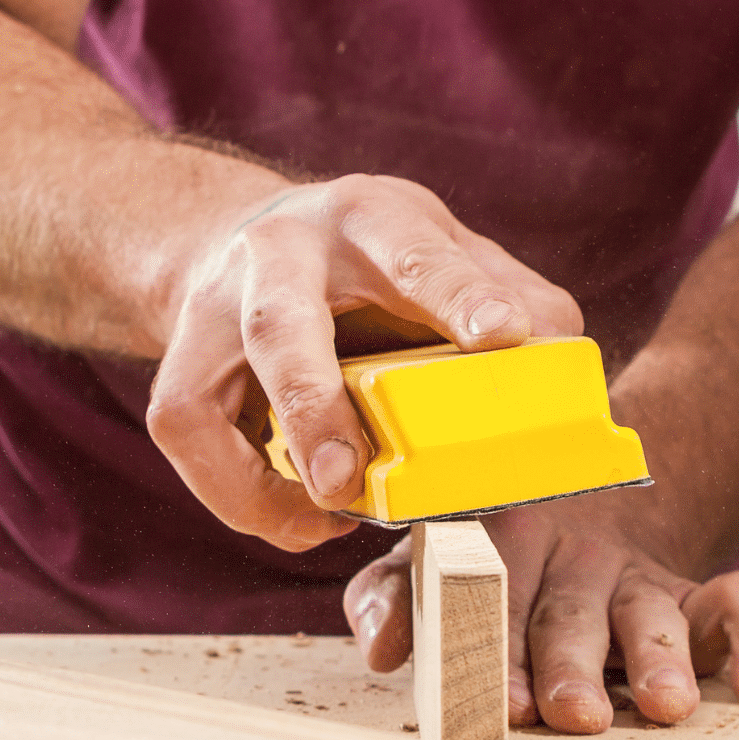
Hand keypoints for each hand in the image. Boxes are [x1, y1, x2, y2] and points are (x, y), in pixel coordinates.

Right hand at [145, 175, 582, 549]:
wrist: (245, 242)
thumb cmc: (372, 262)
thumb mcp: (443, 251)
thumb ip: (506, 293)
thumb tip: (559, 356)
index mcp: (366, 219)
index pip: (415, 252)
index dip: (459, 295)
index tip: (504, 336)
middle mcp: (278, 257)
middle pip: (280, 327)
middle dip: (313, 405)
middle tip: (348, 477)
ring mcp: (214, 316)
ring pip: (202, 399)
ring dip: (259, 476)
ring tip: (326, 515)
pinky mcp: (179, 377)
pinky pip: (192, 448)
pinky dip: (246, 500)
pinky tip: (308, 520)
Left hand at [340, 493, 738, 732]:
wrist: (596, 503)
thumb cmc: (492, 561)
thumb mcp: (429, 562)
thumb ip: (395, 598)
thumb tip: (379, 651)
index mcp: (503, 545)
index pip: (495, 598)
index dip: (499, 649)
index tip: (504, 702)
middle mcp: (575, 559)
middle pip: (572, 614)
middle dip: (572, 665)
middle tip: (575, 715)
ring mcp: (640, 578)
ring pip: (652, 611)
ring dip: (658, 658)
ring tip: (666, 708)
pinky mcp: (702, 596)